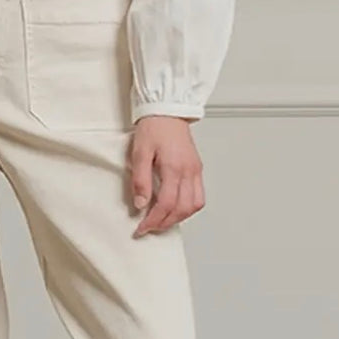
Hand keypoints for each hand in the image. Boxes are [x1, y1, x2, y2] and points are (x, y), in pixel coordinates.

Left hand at [129, 116, 204, 235]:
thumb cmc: (153, 127)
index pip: (165, 203)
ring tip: (162, 221)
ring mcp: (195, 170)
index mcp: (173, 167)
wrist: (167, 110)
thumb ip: (141, 180)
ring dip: (179, 218)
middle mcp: (188, 171)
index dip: (153, 220)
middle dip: (165, 223)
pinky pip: (199, 196)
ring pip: (194, 205)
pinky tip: (176, 209)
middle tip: (149, 228)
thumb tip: (141, 204)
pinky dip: (188, 208)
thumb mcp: (139, 153)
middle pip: (181, 209)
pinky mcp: (197, 168)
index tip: (141, 228)